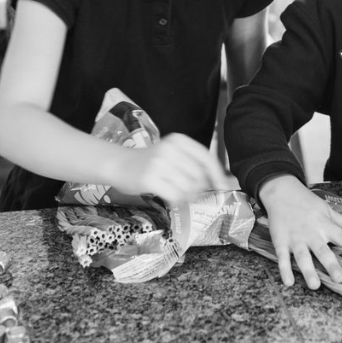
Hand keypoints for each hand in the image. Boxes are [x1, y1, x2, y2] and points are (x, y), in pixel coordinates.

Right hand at [115, 133, 230, 202]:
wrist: (119, 164)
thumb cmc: (150, 162)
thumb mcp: (172, 153)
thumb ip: (192, 163)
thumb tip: (220, 182)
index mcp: (179, 140)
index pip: (206, 158)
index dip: (217, 174)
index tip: (222, 187)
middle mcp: (170, 149)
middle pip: (199, 176)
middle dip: (199, 189)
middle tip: (190, 193)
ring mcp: (159, 163)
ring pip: (188, 188)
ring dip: (187, 196)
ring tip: (178, 194)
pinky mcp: (150, 179)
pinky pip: (175, 195)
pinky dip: (177, 201)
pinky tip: (171, 199)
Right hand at [259, 176, 341, 289]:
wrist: (281, 192)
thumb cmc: (307, 202)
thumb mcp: (327, 209)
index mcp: (325, 225)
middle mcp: (312, 233)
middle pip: (323, 251)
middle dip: (331, 265)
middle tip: (340, 278)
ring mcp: (295, 238)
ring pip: (303, 257)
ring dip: (309, 271)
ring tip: (315, 285)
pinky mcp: (280, 241)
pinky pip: (282, 258)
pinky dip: (284, 270)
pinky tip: (289, 282)